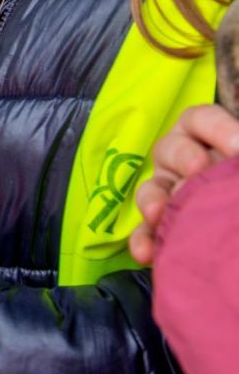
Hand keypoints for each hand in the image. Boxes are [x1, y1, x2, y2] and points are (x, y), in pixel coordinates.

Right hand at [130, 103, 238, 261]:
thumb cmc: (238, 185)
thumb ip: (238, 169)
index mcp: (209, 140)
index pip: (202, 121)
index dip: (216, 129)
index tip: (238, 147)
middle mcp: (184, 161)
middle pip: (171, 149)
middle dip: (183, 158)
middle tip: (199, 169)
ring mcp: (170, 193)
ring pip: (151, 188)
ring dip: (153, 199)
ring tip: (158, 212)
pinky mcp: (163, 227)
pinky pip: (145, 232)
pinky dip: (144, 240)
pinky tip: (146, 253)